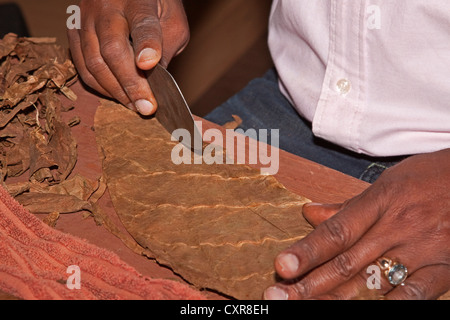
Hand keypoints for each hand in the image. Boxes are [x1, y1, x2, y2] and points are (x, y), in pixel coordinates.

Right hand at [67, 0, 188, 114]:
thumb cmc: (156, 5)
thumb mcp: (172, 20)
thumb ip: (166, 47)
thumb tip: (155, 83)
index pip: (142, 24)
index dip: (146, 46)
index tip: (148, 65)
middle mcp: (106, 6)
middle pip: (112, 49)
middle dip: (130, 84)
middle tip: (145, 107)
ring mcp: (86, 17)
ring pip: (93, 61)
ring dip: (114, 90)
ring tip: (133, 105)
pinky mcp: (75, 29)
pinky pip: (81, 64)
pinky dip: (98, 84)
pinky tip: (115, 94)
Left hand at [264, 149, 449, 299]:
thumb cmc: (430, 177)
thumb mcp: (387, 183)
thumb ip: (348, 206)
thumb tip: (309, 213)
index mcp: (380, 202)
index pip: (335, 232)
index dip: (306, 251)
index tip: (281, 267)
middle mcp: (396, 227)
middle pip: (346, 262)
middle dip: (309, 283)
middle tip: (278, 297)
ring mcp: (421, 250)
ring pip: (373, 282)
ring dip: (336, 300)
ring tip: (305, 308)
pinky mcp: (444, 267)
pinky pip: (416, 294)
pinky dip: (391, 305)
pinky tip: (363, 312)